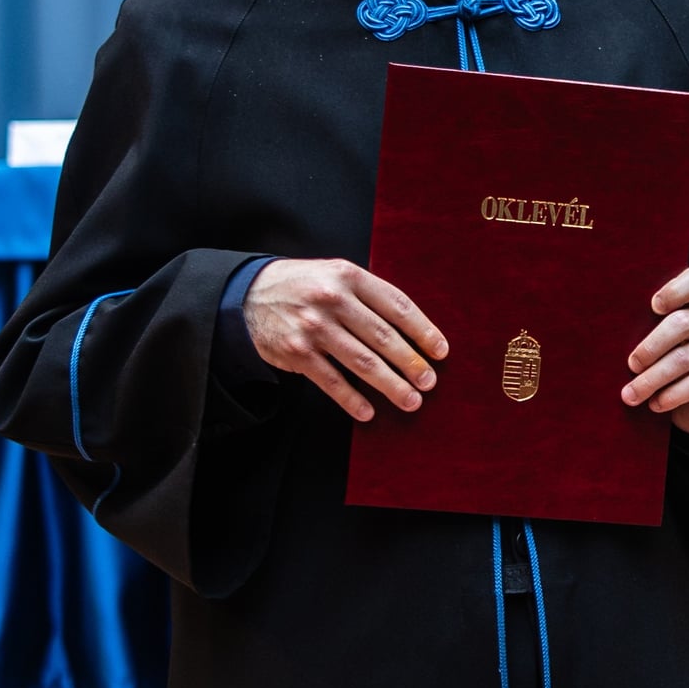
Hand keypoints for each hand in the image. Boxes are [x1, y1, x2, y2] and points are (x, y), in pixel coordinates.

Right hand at [245, 256, 445, 424]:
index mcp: (349, 276)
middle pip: (383, 337)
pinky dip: (352, 400)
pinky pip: (332, 381)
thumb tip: (412, 329)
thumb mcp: (335, 274)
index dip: (423, 331)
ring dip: (391, 385)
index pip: (397, 305)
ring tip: (411, 400)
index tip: (440, 351)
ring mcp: (313, 327)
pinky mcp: (296, 352)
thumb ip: (368, 294)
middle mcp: (332, 300)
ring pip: (362, 362)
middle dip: (411, 363)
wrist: (248, 294)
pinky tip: (369, 412)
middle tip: (429, 382)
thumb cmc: (303, 285)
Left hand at [624, 263, 688, 432]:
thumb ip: (643, 334)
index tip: (654, 306)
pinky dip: (671, 395)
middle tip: (630, 365)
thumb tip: (606, 340)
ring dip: (652, 379)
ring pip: (684, 359)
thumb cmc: (666, 371)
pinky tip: (655, 404)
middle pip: (681, 323)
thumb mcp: (656, 348)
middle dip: (650, 346)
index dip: (678, 288)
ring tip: (630, 394)